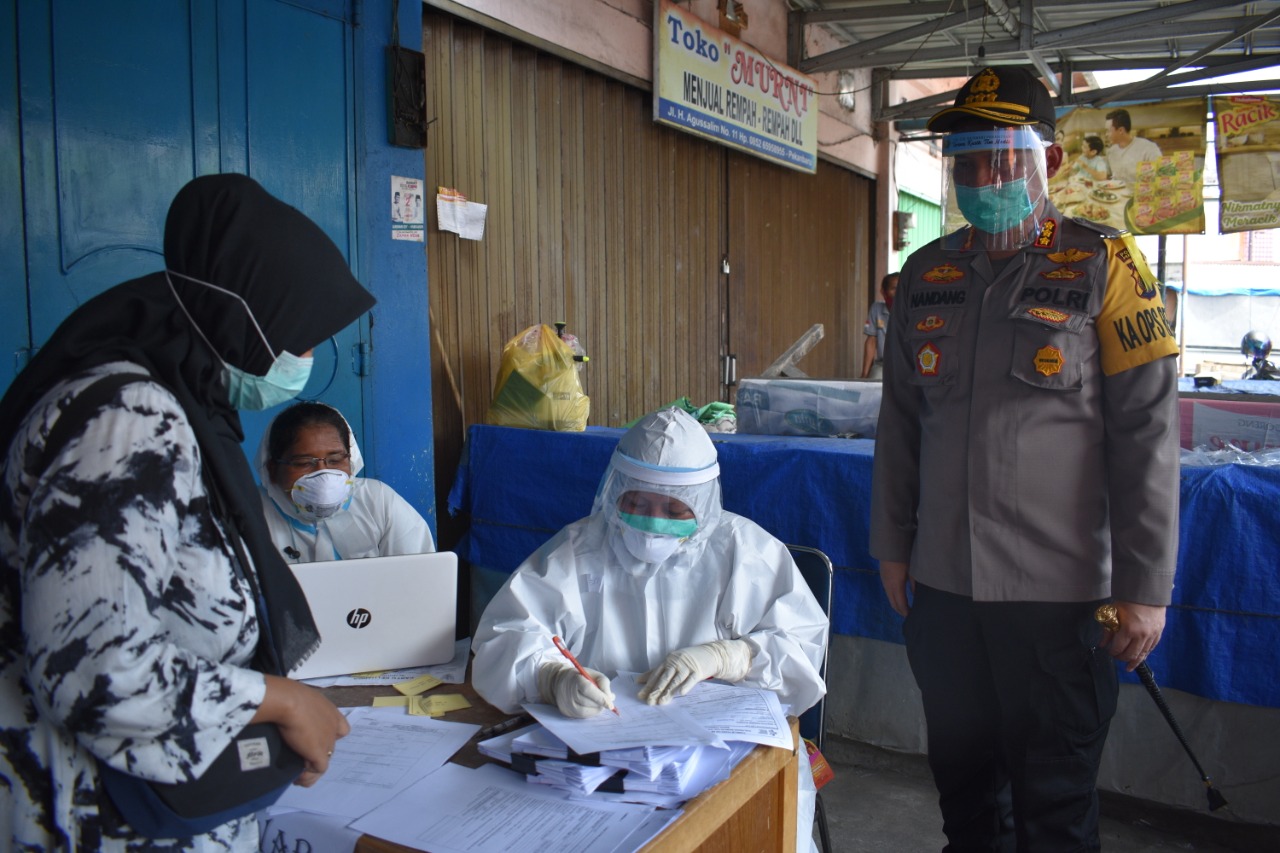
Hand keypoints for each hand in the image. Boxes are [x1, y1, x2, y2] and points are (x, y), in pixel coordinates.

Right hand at [255, 675, 350, 786]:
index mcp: (330, 712)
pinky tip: (297, 778)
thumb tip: (287, 714)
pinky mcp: (319, 753)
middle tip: (299, 760)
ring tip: (298, 775)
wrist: (288, 702)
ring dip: (311, 769)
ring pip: (324, 761)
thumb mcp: (298, 699)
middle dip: (315, 754)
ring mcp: (328, 741)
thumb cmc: (289, 696)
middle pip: (329, 746)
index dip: (330, 737)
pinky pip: (318, 770)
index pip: (341, 729)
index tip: (313, 740)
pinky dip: (308, 776)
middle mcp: (332, 727)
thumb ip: (300, 709)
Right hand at [537, 662, 615, 717]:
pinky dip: (591, 711)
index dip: (600, 698)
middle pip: (589, 702)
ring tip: (598, 700)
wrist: (560, 683)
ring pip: (588, 712)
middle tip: (606, 698)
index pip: (588, 690)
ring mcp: (567, 705)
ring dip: (597, 708)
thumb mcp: (593, 674)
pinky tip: (591, 705)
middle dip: (601, 702)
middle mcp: (569, 694)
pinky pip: (584, 716)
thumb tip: (611, 698)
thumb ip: (604, 683)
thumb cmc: (581, 677)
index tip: (611, 705)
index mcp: (575, 680)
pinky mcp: (567, 713)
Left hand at [637, 639, 752, 704]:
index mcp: (668, 661)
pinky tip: (682, 692)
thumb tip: (638, 680)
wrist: (710, 654)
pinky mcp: (698, 671)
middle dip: (656, 690)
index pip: (656, 674)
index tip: (641, 696)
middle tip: (649, 701)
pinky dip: (686, 685)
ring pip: (676, 680)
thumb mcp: (671, 663)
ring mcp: (687, 666)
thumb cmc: (688, 660)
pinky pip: (691, 679)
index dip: (648, 685)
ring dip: (668, 691)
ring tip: (661, 701)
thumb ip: (655, 671)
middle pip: (664, 678)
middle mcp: (676, 663)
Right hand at [880, 560, 912, 616]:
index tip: (911, 616)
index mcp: (896, 585)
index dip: (906, 611)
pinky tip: (899, 598)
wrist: (890, 547)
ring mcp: (884, 582)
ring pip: (890, 598)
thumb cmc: (903, 557)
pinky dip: (893, 598)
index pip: (901, 603)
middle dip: (901, 611)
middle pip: (893, 604)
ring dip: (896, 605)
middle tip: (908, 616)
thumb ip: (913, 584)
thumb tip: (915, 596)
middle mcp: (888, 586)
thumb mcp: (911, 571)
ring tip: (905, 609)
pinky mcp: (883, 578)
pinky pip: (888, 592)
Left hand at [1099, 601, 1165, 672]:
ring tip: (1128, 666)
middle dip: (1121, 658)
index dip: (1112, 652)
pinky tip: (1140, 657)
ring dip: (1134, 661)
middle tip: (1116, 656)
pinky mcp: (1159, 633)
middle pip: (1130, 654)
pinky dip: (1144, 654)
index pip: (1118, 648)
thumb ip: (1108, 631)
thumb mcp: (1113, 614)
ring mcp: (1152, 635)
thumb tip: (1103, 644)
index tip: (1109, 651)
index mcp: (1128, 630)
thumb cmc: (1127, 601)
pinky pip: (1151, 648)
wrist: (1147, 592)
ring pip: (1142, 654)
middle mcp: (1141, 635)